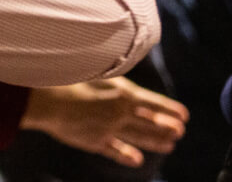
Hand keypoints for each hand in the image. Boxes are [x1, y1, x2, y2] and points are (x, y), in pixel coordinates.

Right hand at [20, 77, 188, 166]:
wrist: (46, 100)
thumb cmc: (66, 78)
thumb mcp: (95, 71)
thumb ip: (113, 79)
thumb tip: (127, 74)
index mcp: (121, 94)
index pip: (153, 103)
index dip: (169, 109)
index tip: (184, 115)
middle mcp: (119, 114)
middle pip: (149, 122)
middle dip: (166, 127)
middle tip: (180, 132)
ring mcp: (108, 129)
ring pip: (137, 137)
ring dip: (155, 142)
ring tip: (169, 146)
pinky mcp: (94, 142)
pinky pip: (115, 150)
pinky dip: (127, 155)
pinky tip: (137, 160)